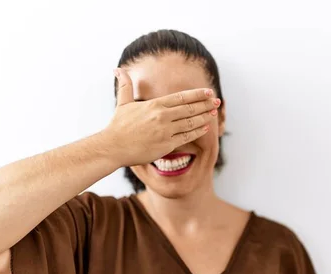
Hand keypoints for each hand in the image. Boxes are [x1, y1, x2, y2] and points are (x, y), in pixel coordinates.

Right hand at [102, 68, 220, 165]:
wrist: (113, 147)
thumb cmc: (118, 126)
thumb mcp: (123, 102)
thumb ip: (125, 85)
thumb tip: (118, 69)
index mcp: (155, 105)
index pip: (181, 97)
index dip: (197, 94)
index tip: (208, 92)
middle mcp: (162, 116)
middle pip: (189, 108)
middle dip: (205, 104)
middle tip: (217, 101)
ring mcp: (165, 131)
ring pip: (190, 123)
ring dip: (204, 117)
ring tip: (213, 112)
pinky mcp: (166, 145)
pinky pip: (186, 137)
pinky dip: (197, 132)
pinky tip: (205, 127)